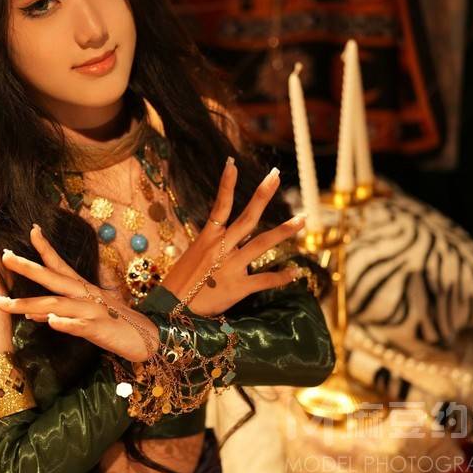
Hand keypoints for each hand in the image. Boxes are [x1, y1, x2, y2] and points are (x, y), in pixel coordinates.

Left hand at [0, 224, 157, 361]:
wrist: (147, 339)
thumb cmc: (114, 326)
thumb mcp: (84, 317)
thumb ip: (58, 313)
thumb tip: (31, 314)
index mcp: (82, 288)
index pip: (60, 264)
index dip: (45, 247)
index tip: (32, 229)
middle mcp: (85, 294)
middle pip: (52, 278)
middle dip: (27, 268)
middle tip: (5, 257)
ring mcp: (92, 311)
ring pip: (57, 304)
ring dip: (29, 304)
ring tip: (4, 304)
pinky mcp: (100, 329)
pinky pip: (80, 326)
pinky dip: (65, 323)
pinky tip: (50, 322)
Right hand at [161, 158, 305, 316]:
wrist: (170, 309)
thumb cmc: (179, 283)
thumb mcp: (192, 257)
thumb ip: (212, 246)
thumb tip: (226, 239)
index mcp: (207, 238)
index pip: (220, 205)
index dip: (226, 183)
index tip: (232, 162)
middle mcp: (221, 248)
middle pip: (247, 217)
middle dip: (263, 194)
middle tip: (276, 175)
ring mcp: (230, 267)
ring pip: (262, 244)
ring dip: (284, 231)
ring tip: (302, 219)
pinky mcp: (238, 288)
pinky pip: (265, 280)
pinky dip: (282, 276)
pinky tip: (297, 271)